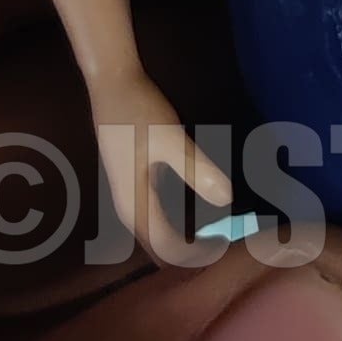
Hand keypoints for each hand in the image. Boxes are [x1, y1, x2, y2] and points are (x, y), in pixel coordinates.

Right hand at [87, 59, 241, 265]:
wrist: (111, 85)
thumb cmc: (138, 112)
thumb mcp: (170, 139)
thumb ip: (197, 170)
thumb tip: (227, 200)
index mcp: (135, 205)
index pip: (168, 249)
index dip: (199, 255)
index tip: (229, 246)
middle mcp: (130, 209)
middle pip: (160, 248)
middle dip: (193, 254)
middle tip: (229, 244)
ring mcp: (130, 198)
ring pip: (157, 235)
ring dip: (186, 240)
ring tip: (220, 234)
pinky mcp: (135, 185)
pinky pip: (157, 218)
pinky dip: (179, 223)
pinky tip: (201, 214)